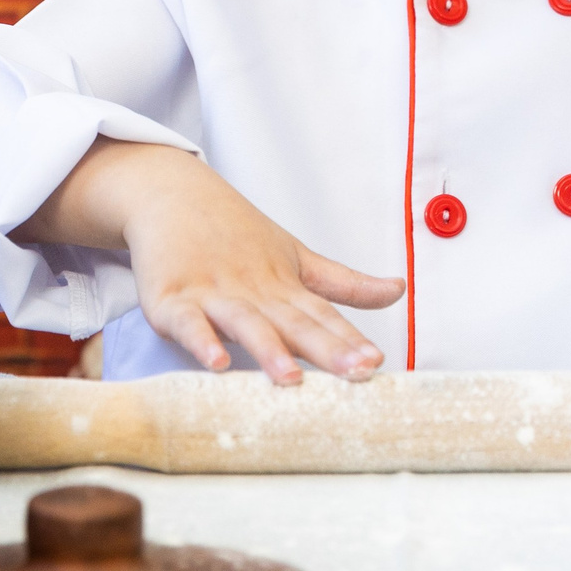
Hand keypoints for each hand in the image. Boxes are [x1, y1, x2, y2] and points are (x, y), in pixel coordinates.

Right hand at [14, 139, 403, 385]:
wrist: (172, 194)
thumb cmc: (235, 234)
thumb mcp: (296, 257)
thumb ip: (345, 284)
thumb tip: (400, 290)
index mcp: (285, 286)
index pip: (323, 316)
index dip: (349, 340)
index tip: (374, 363)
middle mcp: (254, 290)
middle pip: (294, 323)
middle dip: (326, 350)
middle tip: (355, 373)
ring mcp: (213, 293)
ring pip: (245, 323)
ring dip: (268, 349)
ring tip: (290, 377)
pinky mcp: (171, 299)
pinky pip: (188, 323)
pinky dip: (201, 341)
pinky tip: (217, 363)